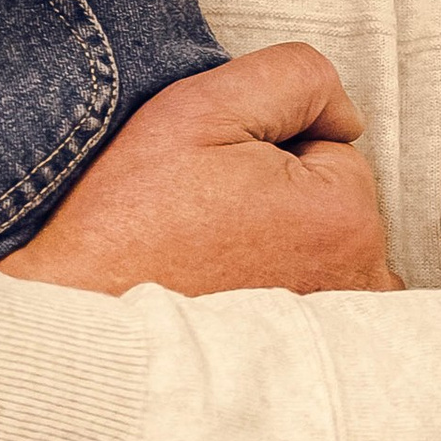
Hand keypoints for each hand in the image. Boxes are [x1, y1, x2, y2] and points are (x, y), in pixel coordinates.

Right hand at [1, 43, 398, 298]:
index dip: (267, 150)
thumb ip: (295, 77)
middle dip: (278, 196)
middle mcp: (359, 281)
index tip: (213, 183)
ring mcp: (339, 330)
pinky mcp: (313, 362)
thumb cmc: (130, 219)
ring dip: (279, 244)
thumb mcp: (202, 108)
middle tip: (203, 219)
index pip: (329, 147)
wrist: (82, 324)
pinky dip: (281, 294)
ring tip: (208, 259)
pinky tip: (226, 297)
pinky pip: (319, 307)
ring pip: (321, 247)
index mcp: (342, 215)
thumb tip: (343, 113)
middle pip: (329, 200)